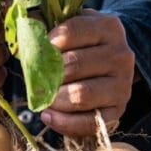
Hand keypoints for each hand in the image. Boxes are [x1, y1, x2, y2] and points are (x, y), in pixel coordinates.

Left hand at [41, 11, 135, 136]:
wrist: (109, 68)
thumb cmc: (83, 47)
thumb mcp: (71, 30)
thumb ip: (49, 29)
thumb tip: (27, 34)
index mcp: (108, 28)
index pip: (70, 33)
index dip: (47, 44)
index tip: (38, 52)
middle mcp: (121, 55)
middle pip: (73, 65)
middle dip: (47, 76)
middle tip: (36, 81)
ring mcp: (122, 85)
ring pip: (81, 95)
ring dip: (55, 99)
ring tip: (45, 98)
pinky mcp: (118, 111)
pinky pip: (88, 122)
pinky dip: (63, 122)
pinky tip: (48, 115)